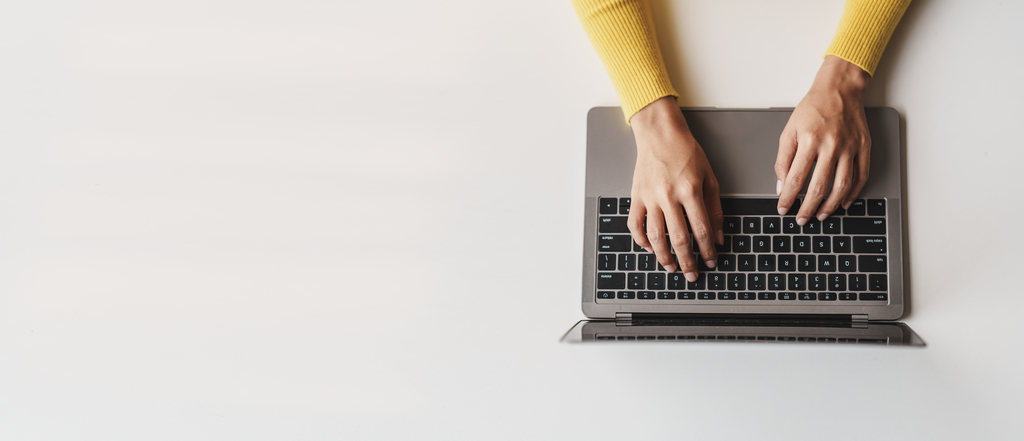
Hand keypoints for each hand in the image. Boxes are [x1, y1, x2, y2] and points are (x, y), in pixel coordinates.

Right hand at [628, 97, 723, 281]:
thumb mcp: (709, 177)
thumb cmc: (686, 152)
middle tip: (693, 274)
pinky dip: (641, 240)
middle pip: (679, 238)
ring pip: (656, 236)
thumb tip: (718, 236)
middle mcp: (669, 196)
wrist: (660, 134)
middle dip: (687, 261)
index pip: (701, 229)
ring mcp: (650, 197)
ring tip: (671, 267)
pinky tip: (650, 248)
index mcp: (690, 191)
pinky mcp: (637, 196)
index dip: (708, 250)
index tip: (712, 261)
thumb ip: (715, 208)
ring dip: (664, 256)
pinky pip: (635, 224)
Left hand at [775, 55, 870, 223]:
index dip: (788, 198)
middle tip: (801, 219)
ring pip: (842, 186)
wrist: (839, 89)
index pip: (796, 178)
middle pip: (819, 187)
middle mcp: (831, 145)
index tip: (783, 208)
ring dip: (830, 205)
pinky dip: (853, 193)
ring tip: (821, 215)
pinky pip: (861, 176)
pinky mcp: (864, 147)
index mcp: (810, 141)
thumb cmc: (812, 109)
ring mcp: (850, 147)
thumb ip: (783, 159)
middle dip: (808, 208)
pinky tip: (843, 203)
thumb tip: (781, 185)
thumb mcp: (789, 131)